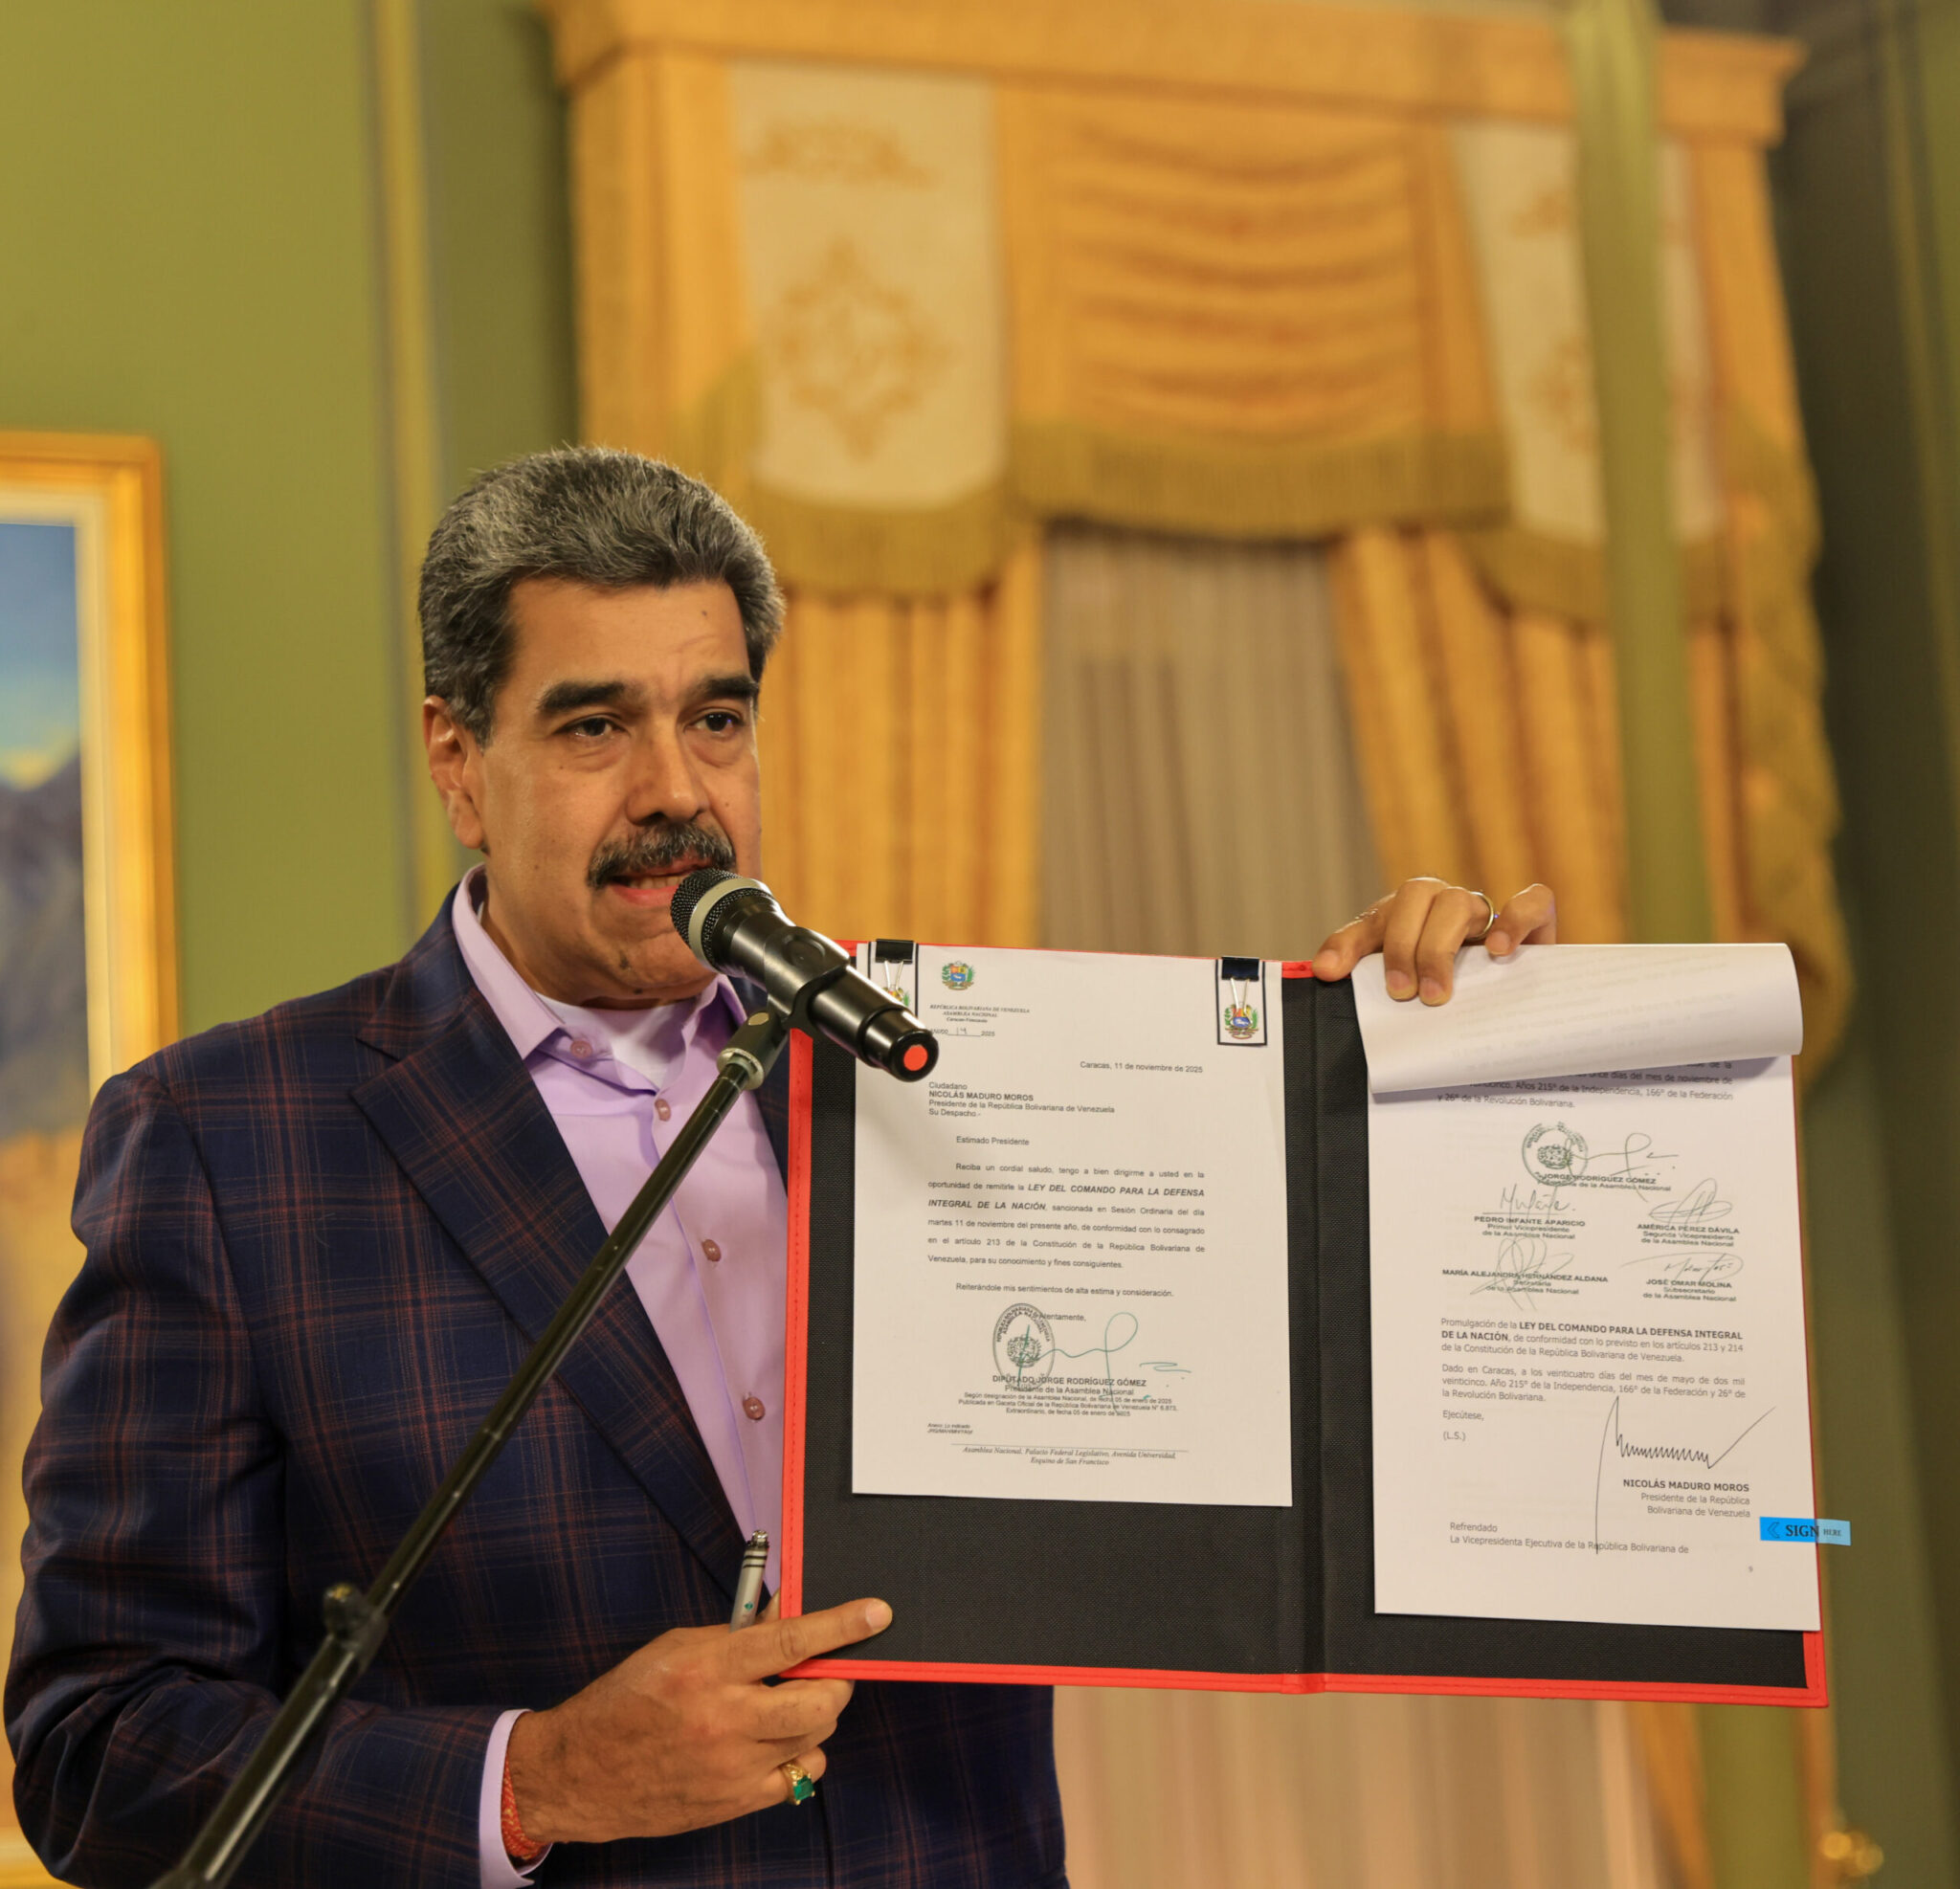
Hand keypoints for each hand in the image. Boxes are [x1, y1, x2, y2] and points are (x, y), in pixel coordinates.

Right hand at [506, 1595, 889, 1843]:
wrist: (581, 1771)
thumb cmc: (628, 1699)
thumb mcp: (678, 1647)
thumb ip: (739, 1634)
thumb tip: (791, 1613)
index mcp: (708, 1668)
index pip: (791, 1641)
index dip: (840, 1625)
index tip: (876, 1614)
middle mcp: (724, 1719)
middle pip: (819, 1702)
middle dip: (837, 1683)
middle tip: (828, 1673)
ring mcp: (731, 1766)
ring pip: (814, 1739)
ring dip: (815, 1718)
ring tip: (788, 1706)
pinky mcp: (733, 1801)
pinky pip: (797, 1778)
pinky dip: (799, 1756)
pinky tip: (775, 1743)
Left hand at [1310, 879, 1556, 1003]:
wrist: (1512, 993)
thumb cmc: (1446, 984)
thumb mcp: (1401, 979)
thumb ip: (1361, 971)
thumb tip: (1322, 971)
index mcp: (1406, 914)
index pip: (1373, 918)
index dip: (1349, 943)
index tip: (1333, 974)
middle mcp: (1443, 904)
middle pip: (1418, 898)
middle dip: (1404, 948)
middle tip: (1403, 994)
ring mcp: (1486, 910)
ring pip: (1461, 901)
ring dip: (1441, 946)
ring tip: (1437, 992)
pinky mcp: (1534, 920)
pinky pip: (1532, 902)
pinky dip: (1515, 920)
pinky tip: (1499, 951)